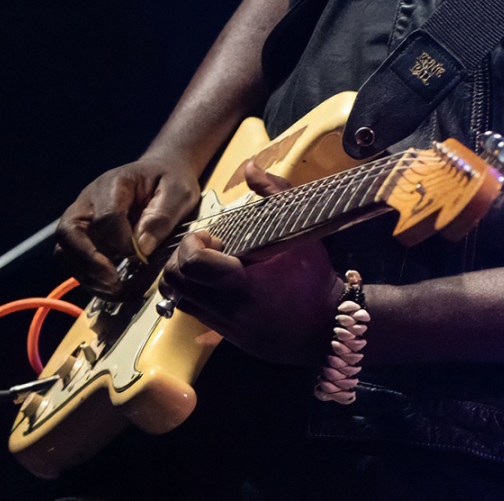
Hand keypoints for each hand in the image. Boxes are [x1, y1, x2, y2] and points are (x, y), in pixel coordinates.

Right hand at [56, 156, 201, 292]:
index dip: (121, 242)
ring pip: (65, 249)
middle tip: (113, 281)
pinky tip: (111, 288)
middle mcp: (89, 200)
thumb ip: (162, 217)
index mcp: (114, 184)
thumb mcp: (179, 193)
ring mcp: (81, 218)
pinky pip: (73, 259)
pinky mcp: (82, 236)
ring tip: (115, 289)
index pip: (106, 217)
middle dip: (89, 261)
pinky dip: (89, 278)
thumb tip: (142, 247)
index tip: (142, 257)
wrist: (160, 175)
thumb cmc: (169, 182)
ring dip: (87, 274)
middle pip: (69, 231)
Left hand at [159, 163, 343, 364]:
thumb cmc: (314, 279)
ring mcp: (224, 326)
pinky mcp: (226, 336)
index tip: (212, 236)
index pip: (191, 263)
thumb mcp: (300, 232)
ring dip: (185, 277)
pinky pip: (193, 313)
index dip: (192, 244)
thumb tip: (251, 167)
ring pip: (178, 299)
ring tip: (209, 265)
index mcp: (242, 283)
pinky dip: (194, 294)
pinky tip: (217, 282)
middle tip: (208, 249)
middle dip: (182, 258)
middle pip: (174, 282)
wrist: (329, 328)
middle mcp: (227, 308)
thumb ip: (274, 194)